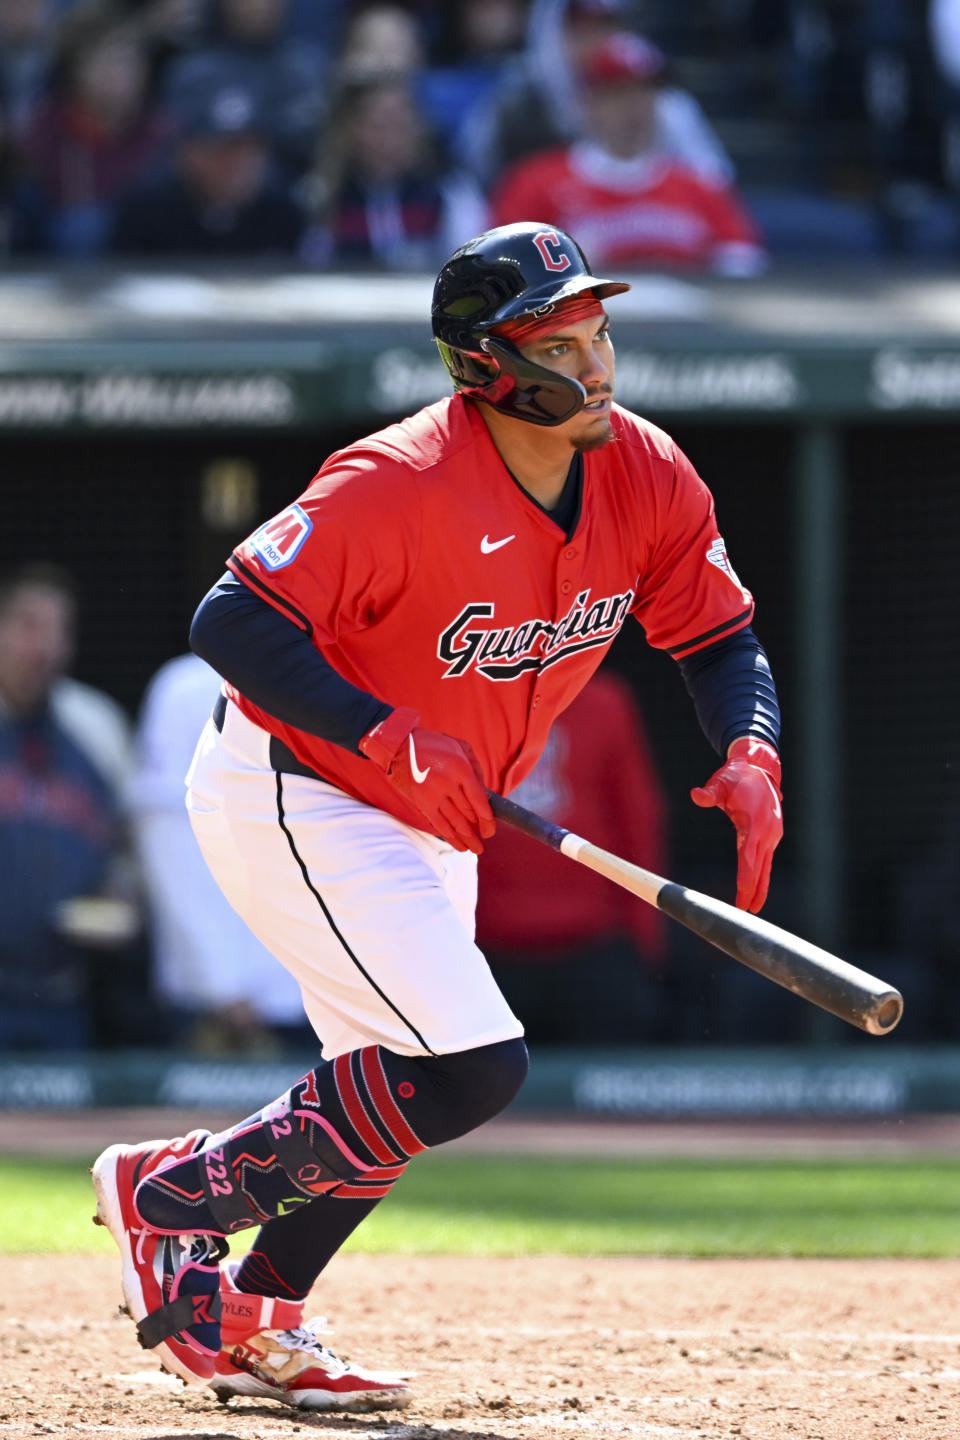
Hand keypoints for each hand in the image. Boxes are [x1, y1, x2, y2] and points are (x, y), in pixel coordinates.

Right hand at [360, 707, 494, 854]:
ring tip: (475, 848)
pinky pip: (438, 824)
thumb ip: (476, 769)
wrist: (399, 746)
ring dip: (466, 838)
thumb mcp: (460, 747)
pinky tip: (458, 845)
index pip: (479, 800)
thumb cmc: (434, 745)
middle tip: (485, 839)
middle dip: (478, 830)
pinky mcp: (421, 802)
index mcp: (460, 769)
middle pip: (467, 814)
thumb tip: (486, 794)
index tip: (490, 829)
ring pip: (454, 823)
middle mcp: (447, 784)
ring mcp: (433, 795)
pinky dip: (450, 837)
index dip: (487, 819)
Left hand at [690, 737, 782, 912]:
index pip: (749, 855)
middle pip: (759, 866)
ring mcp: (772, 834)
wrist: (759, 769)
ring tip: (753, 908)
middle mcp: (767, 831)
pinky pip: (767, 860)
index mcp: (754, 821)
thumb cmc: (736, 778)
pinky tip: (758, 890)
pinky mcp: (772, 835)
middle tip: (745, 910)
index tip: (742, 893)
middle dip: (753, 889)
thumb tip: (696, 795)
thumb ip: (709, 793)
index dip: (746, 876)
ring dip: (760, 886)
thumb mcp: (721, 783)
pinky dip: (763, 875)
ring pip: (765, 866)